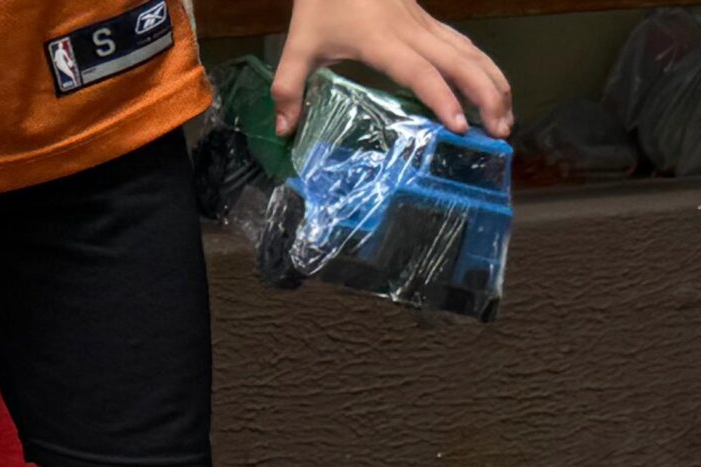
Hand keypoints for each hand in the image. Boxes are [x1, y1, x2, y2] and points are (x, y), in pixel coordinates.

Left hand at [274, 0, 511, 137]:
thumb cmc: (321, 3)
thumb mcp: (298, 46)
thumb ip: (289, 88)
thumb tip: (284, 130)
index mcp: (382, 40)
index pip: (420, 72)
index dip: (441, 98)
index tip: (458, 125)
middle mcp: (412, 31)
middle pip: (460, 61)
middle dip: (486, 94)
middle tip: (501, 130)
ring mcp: (424, 24)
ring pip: (470, 50)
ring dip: (493, 81)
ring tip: (506, 116)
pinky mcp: (427, 21)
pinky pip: (462, 44)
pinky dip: (482, 66)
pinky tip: (492, 87)